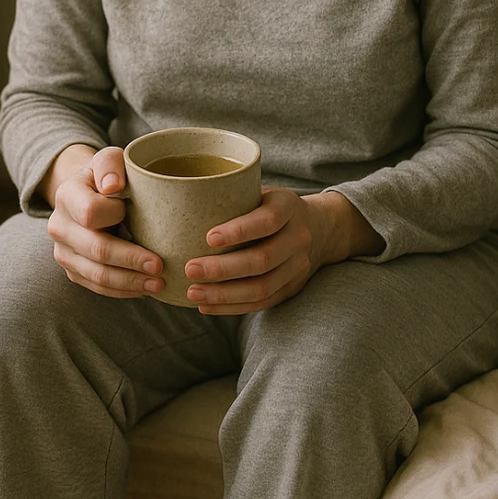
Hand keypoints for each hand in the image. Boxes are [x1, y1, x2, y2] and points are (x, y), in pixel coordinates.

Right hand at [45, 145, 165, 298]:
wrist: (89, 194)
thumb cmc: (109, 176)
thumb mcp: (110, 160)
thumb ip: (111, 163)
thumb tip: (111, 186)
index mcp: (67, 195)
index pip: (91, 212)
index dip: (117, 215)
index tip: (140, 214)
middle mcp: (59, 226)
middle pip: (96, 249)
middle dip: (131, 260)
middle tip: (160, 266)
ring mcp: (63, 252)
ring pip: (97, 275)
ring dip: (130, 282)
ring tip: (158, 284)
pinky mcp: (73, 270)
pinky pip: (97, 288)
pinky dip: (122, 290)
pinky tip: (143, 289)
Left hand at [182, 187, 381, 315]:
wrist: (319, 227)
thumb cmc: (271, 206)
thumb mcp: (261, 192)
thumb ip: (233, 198)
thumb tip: (178, 204)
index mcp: (289, 207)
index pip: (267, 221)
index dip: (238, 231)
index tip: (208, 237)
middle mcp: (299, 237)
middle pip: (262, 259)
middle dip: (223, 269)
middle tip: (189, 269)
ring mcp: (298, 266)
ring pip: (262, 287)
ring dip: (224, 294)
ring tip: (193, 292)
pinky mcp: (292, 287)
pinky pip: (262, 303)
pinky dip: (232, 307)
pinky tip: (206, 305)